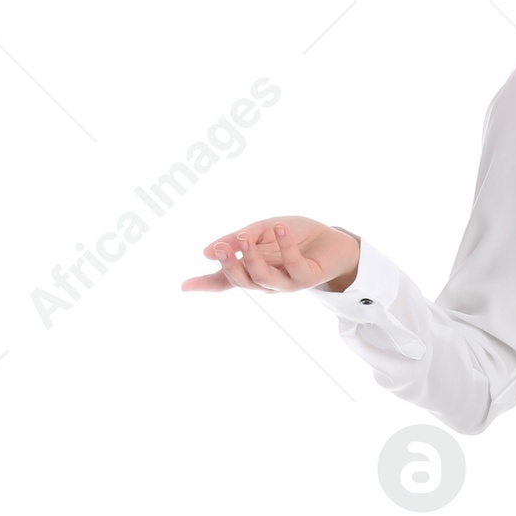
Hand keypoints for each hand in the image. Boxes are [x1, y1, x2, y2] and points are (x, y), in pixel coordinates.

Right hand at [180, 218, 359, 295]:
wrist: (332, 241)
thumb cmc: (295, 235)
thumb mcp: (261, 230)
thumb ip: (239, 239)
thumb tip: (207, 251)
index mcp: (253, 271)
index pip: (226, 280)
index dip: (205, 284)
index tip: (183, 286)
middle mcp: (267, 281)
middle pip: (241, 281)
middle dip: (228, 265)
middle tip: (219, 248)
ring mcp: (287, 283)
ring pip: (263, 278)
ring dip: (252, 258)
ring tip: (244, 238)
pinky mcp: (307, 278)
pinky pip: (293, 265)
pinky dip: (286, 246)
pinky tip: (280, 228)